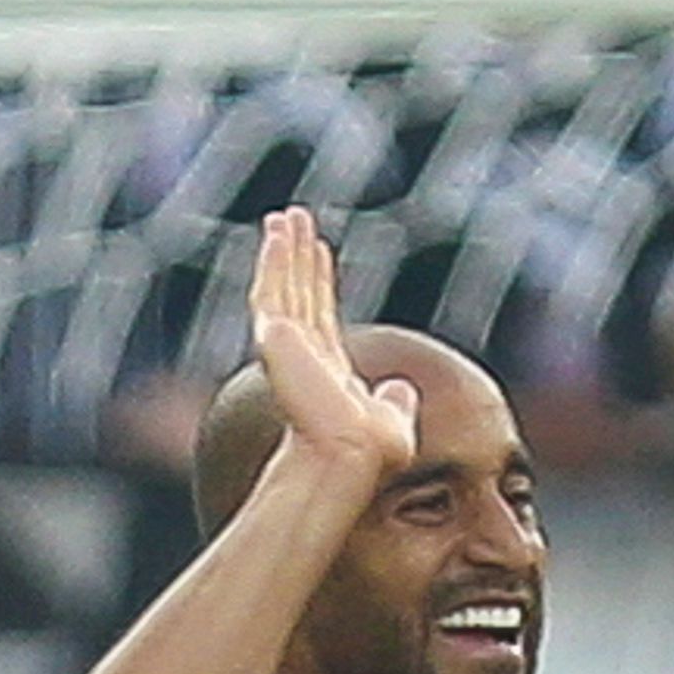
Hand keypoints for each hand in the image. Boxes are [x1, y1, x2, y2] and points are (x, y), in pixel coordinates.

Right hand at [251, 208, 417, 473]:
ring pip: (281, 287)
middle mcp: (302, 357)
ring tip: (285, 217)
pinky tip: (279, 232)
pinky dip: (275, 260)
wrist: (350, 455)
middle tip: (293, 222)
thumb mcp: (393, 422)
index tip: (320, 253)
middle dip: (296, 258)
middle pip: (297, 295)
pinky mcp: (275, 339)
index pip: (319, 316)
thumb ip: (395, 402)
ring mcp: (285, 348)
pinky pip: (272, 289)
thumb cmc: (373, 452)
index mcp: (327, 373)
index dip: (318, 282)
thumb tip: (401, 390)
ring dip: (283, 251)